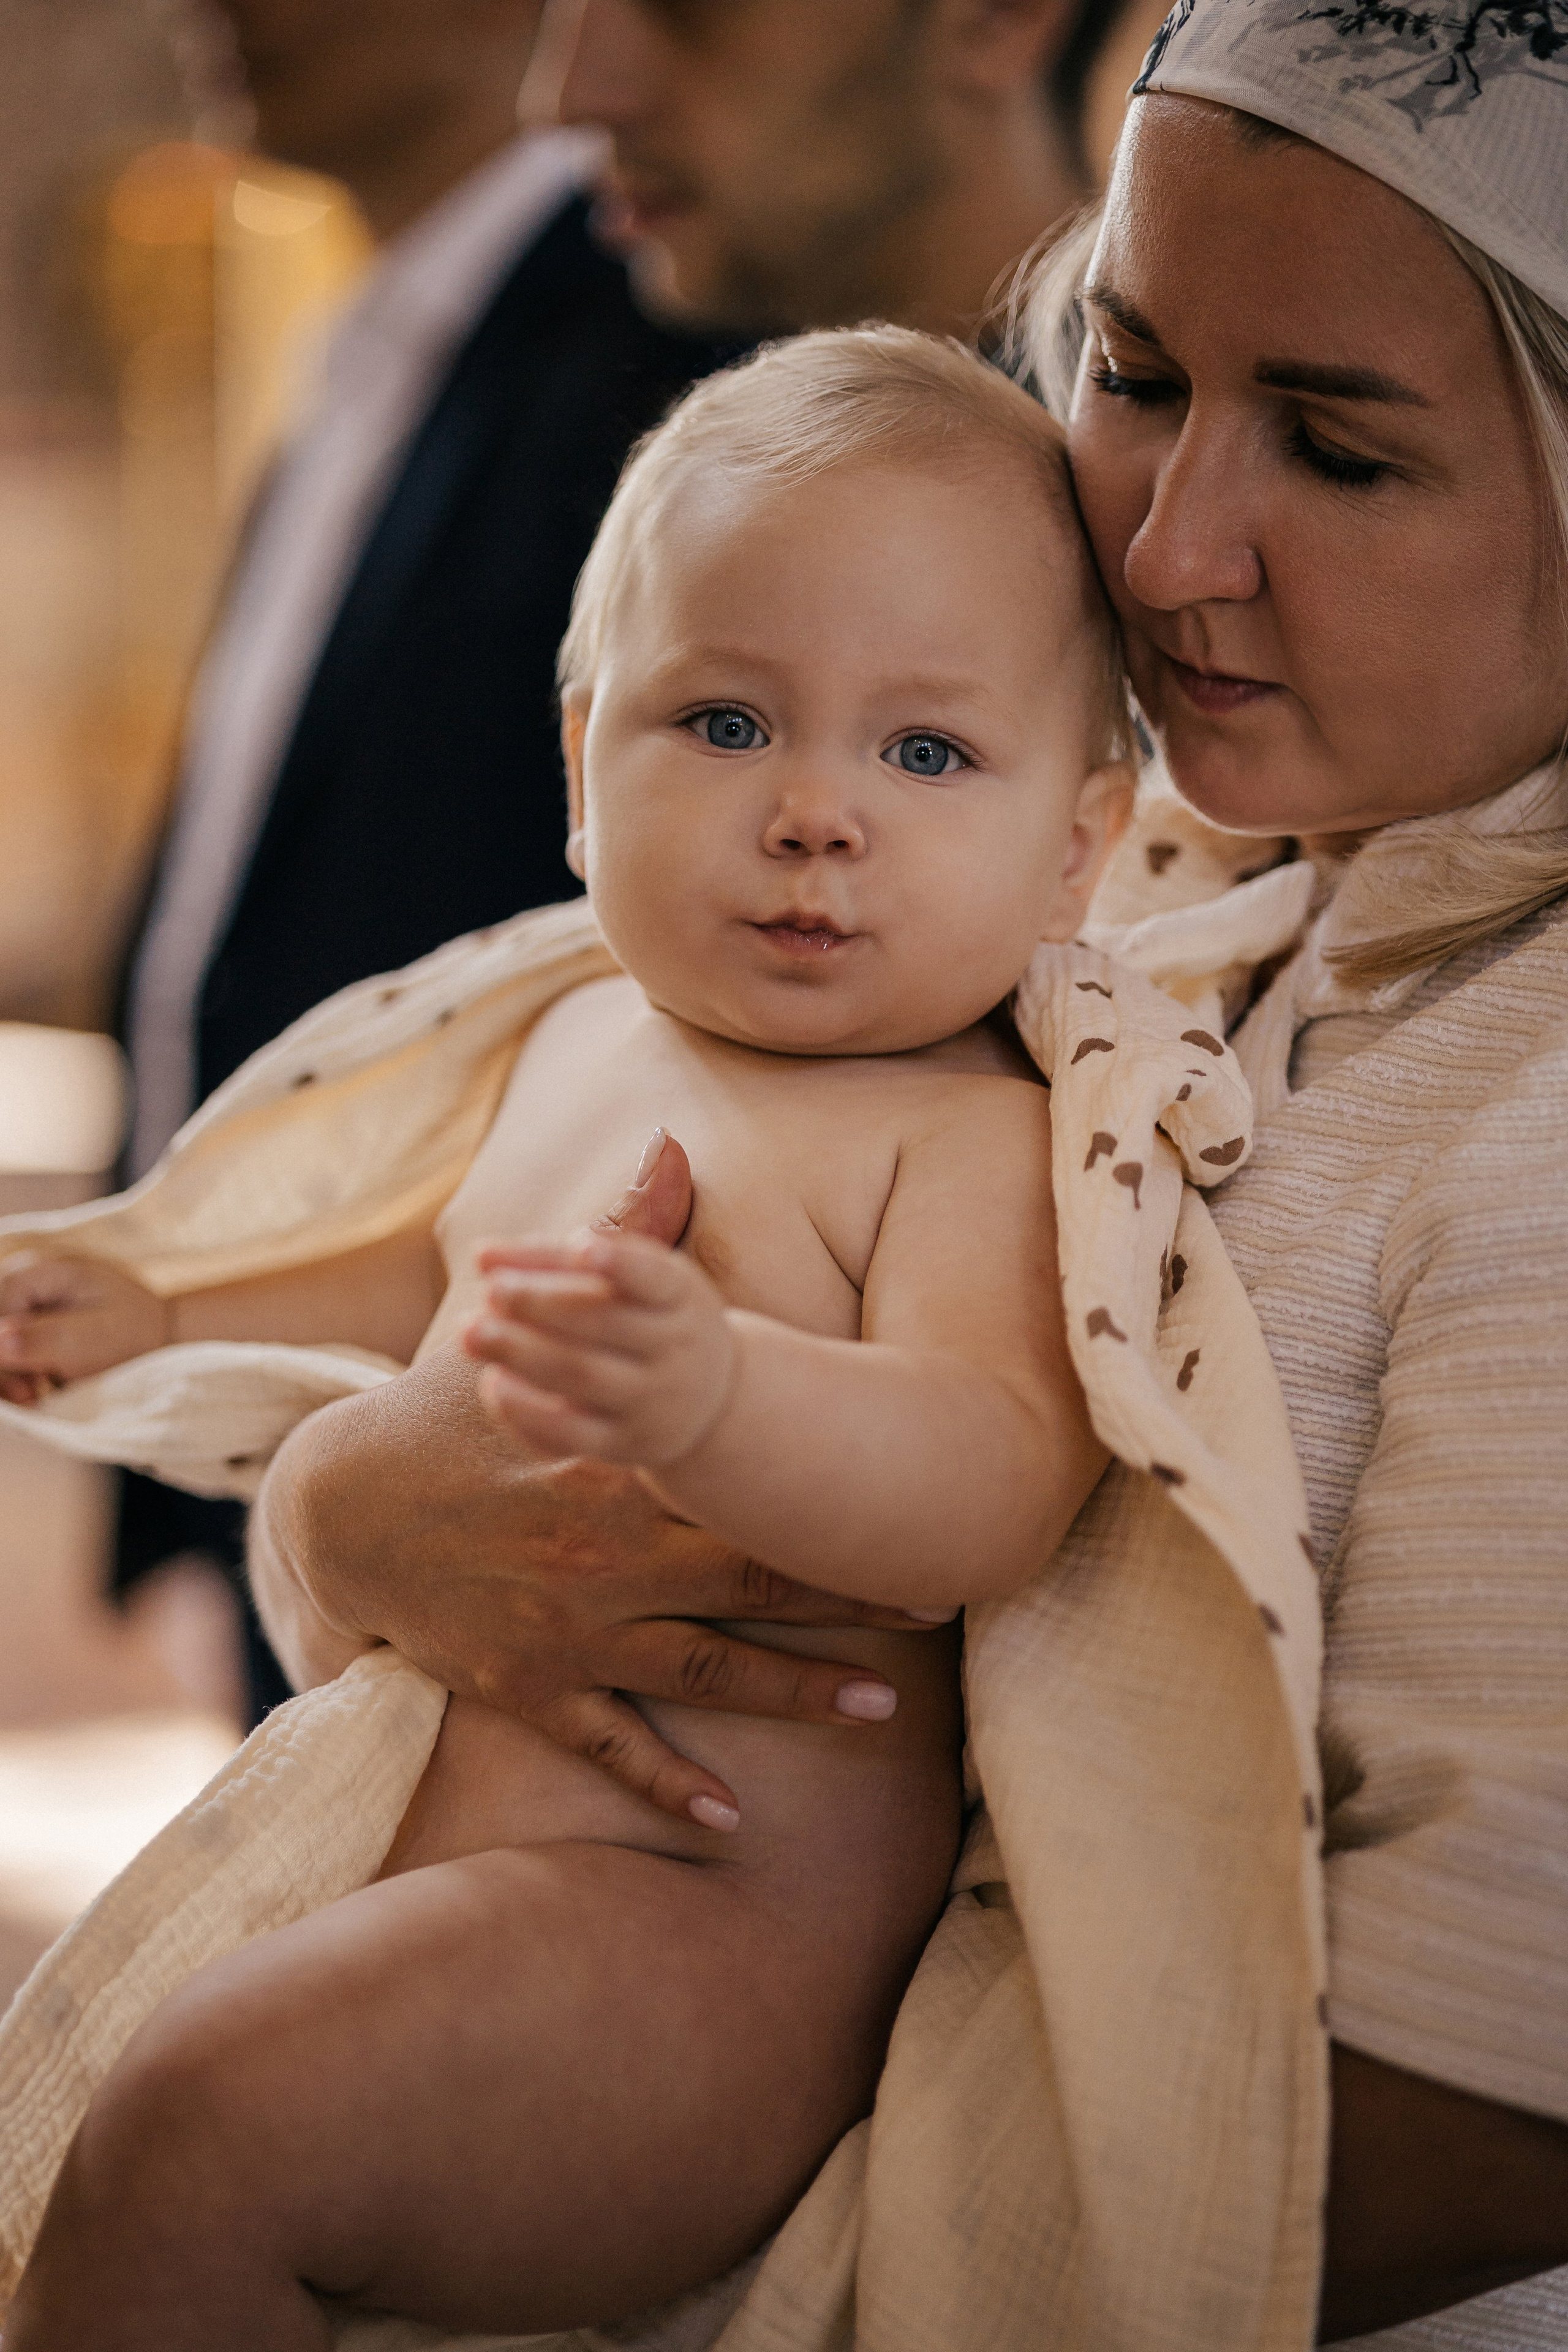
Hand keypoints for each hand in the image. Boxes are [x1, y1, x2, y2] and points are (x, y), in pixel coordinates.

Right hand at [0, 1252, 171, 1405]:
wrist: (159, 1334)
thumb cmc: (133, 1333)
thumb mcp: (93, 1339)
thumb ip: (44, 1339)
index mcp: (41, 1269)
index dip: (3, 1356)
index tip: (27, 1391)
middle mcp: (25, 1277)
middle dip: (5, 1368)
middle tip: (31, 1397)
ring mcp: (25, 1297)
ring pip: (0, 1340)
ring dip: (9, 1373)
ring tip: (35, 1396)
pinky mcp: (28, 1318)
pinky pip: (8, 1346)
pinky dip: (17, 1370)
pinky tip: (36, 1388)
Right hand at [250, 1131, 949, 1826]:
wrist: (335, 1508)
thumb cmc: (444, 1411)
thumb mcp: (525, 1329)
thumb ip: (616, 1243)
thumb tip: (673, 1143)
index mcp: (617, 1463)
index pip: (751, 1478)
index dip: (837, 1491)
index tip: (922, 1496)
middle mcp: (606, 1552)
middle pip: (752, 1578)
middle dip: (849, 1593)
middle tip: (942, 1603)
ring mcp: (571, 1631)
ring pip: (707, 1670)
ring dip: (797, 1690)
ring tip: (882, 1706)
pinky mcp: (530, 1688)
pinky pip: (614, 1747)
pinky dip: (673, 1785)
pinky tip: (737, 1821)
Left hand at [464, 1233, 735, 1465]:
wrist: (709, 1402)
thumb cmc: (651, 1319)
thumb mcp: (634, 1281)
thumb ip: (563, 1261)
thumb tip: (485, 1256)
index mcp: (681, 1298)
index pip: (655, 1279)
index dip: (621, 1262)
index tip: (583, 1245)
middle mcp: (673, 1352)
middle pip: (605, 1326)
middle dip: (542, 1305)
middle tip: (492, 1289)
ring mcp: (649, 1403)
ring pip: (583, 1377)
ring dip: (521, 1352)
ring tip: (469, 1330)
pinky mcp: (622, 1445)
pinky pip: (570, 1436)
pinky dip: (527, 1412)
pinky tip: (492, 1383)